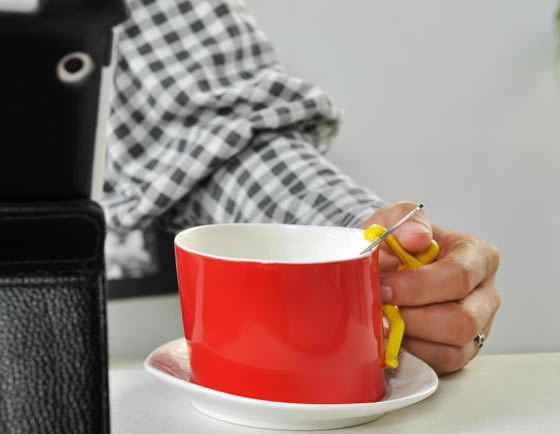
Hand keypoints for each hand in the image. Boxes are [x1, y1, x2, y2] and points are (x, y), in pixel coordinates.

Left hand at [361, 201, 500, 374]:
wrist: (388, 263)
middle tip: (380, 309)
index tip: (383, 287)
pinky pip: (444, 362)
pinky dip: (414, 352)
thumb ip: (405, 219)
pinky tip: (393, 335)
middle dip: (414, 317)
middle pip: (462, 319)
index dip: (417, 286)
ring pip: (455, 346)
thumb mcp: (395, 219)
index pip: (458, 276)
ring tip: (383, 321)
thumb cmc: (396, 242)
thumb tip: (416, 236)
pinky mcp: (463, 349)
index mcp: (477, 255)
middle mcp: (485, 292)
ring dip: (412, 337)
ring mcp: (479, 324)